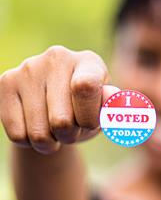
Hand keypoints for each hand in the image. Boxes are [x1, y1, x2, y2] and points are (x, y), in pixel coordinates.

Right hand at [0, 45, 118, 153]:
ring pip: (38, 133)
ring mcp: (28, 68)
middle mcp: (57, 57)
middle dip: (70, 136)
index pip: (85, 88)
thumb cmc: (85, 111)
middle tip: (71, 129)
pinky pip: (17, 135)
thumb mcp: (103, 113)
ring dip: (50, 142)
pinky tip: (35, 126)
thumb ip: (112, 109)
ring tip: (54, 129)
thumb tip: (110, 97)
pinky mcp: (5, 82)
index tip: (88, 122)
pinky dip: (29, 142)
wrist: (53, 109)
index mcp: (89, 62)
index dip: (88, 117)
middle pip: (61, 121)